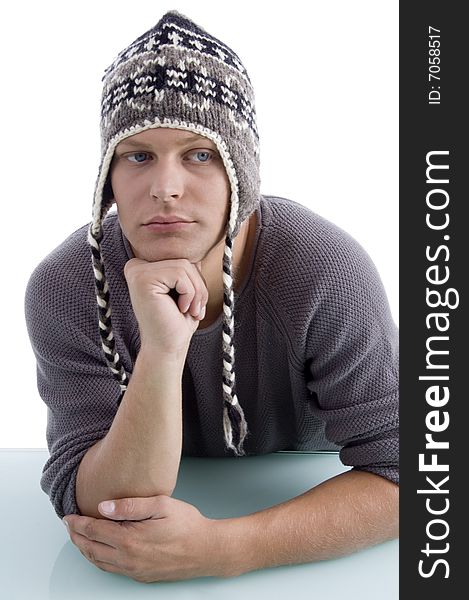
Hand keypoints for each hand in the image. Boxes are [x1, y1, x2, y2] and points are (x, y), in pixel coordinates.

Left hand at [63, 495, 226, 582]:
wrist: (207, 550)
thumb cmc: (187, 525)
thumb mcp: (161, 505)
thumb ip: (130, 505)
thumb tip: (103, 506)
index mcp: (130, 539)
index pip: (93, 531)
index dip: (77, 523)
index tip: (68, 516)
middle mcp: (128, 559)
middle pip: (91, 549)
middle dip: (76, 537)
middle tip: (69, 526)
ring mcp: (134, 571)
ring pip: (99, 562)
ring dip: (85, 550)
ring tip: (79, 538)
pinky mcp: (141, 577)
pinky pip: (112, 570)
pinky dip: (99, 559)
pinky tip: (100, 551)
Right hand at [124, 258, 208, 355]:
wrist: (167, 348)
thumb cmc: (176, 322)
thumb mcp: (186, 290)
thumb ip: (187, 269)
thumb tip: (195, 249)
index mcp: (143, 267)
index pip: (181, 259)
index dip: (193, 281)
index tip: (189, 304)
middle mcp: (136, 266)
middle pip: (184, 260)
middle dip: (198, 286)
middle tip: (194, 309)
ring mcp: (137, 271)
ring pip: (185, 266)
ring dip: (196, 291)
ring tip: (189, 310)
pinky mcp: (143, 278)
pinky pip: (181, 273)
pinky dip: (190, 293)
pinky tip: (180, 309)